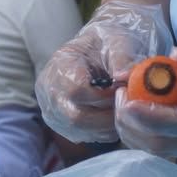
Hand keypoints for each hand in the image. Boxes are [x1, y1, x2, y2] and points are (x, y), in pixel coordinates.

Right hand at [35, 0, 171, 143]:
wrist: (99, 49)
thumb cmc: (109, 42)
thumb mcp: (118, 40)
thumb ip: (123, 57)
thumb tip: (125, 76)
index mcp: (60, 64)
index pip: (76, 90)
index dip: (103, 96)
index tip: (123, 90)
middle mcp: (49, 89)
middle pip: (75, 117)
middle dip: (107, 115)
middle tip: (128, 106)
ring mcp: (52, 109)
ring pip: (79, 131)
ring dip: (106, 125)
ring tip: (123, 109)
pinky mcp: (61, 124)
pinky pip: (82, 136)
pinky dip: (102, 131)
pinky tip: (114, 115)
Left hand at [114, 29, 176, 158]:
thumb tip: (173, 58)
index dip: (148, 114)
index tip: (125, 96)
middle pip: (160, 142)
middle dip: (130, 121)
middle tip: (119, 91)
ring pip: (157, 148)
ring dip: (132, 127)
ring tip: (125, 95)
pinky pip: (162, 144)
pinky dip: (142, 130)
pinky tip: (137, 106)